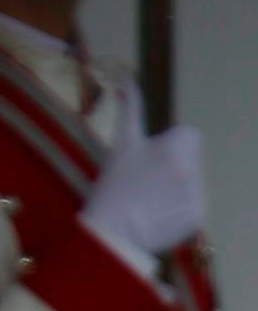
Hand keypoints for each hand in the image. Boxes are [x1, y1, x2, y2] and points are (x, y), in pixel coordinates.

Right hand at [81, 82, 205, 256]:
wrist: (111, 233)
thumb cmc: (112, 185)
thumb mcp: (121, 144)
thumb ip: (130, 109)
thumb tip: (127, 77)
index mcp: (178, 146)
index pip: (190, 135)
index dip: (171, 144)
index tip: (151, 157)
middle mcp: (194, 169)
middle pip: (192, 158)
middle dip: (175, 165)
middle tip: (146, 180)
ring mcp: (199, 195)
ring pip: (194, 182)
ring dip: (177, 187)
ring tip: (149, 199)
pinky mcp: (199, 218)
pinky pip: (193, 206)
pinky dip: (179, 210)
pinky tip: (157, 214)